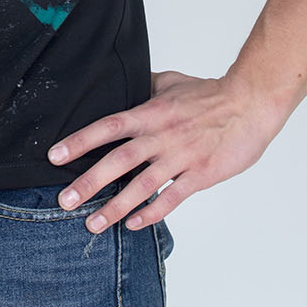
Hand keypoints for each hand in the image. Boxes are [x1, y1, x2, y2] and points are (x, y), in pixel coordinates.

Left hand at [47, 69, 286, 231]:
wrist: (251, 103)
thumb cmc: (211, 93)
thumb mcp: (170, 82)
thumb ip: (144, 88)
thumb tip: (120, 85)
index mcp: (152, 112)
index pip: (109, 126)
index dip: (81, 141)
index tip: (55, 156)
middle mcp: (162, 135)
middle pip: (119, 160)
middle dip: (90, 182)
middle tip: (65, 200)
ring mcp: (182, 157)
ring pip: (142, 184)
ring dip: (116, 206)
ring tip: (93, 223)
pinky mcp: (201, 174)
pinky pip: (173, 197)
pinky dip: (152, 212)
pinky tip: (134, 224)